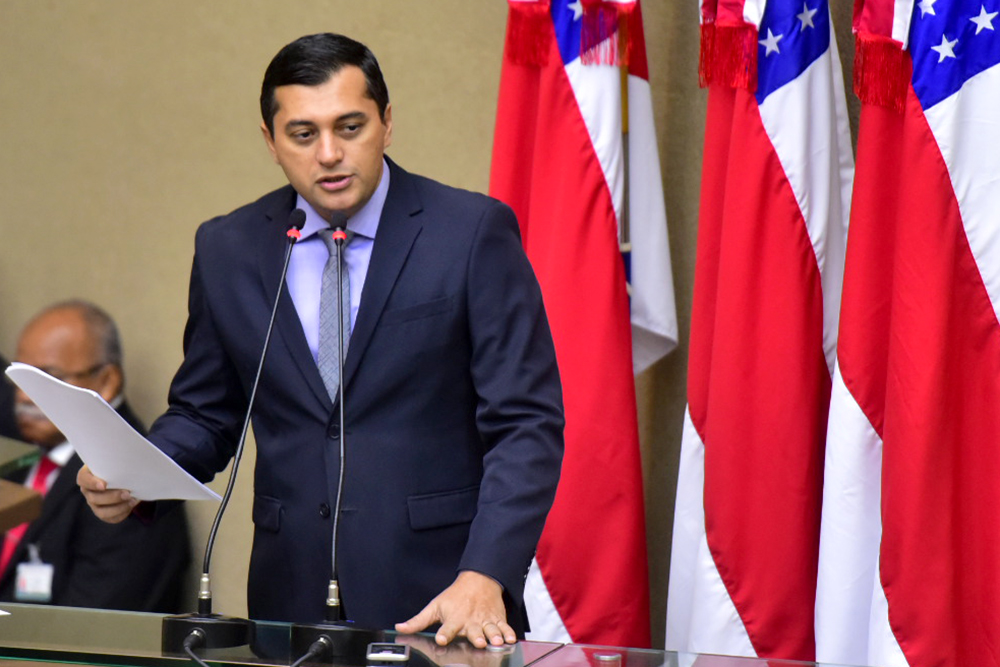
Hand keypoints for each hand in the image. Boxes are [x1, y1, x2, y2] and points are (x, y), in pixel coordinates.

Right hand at [77, 464, 137, 523]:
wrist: (124, 475)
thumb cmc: (117, 464)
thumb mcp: (114, 459)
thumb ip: (116, 458)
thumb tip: (131, 454)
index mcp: (87, 475)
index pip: (83, 479)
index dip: (92, 483)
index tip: (103, 485)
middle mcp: (88, 491)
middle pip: (94, 498)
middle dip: (112, 497)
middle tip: (127, 493)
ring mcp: (95, 504)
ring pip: (102, 512)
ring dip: (119, 507)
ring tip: (133, 500)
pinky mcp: (104, 513)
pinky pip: (111, 518)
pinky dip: (123, 513)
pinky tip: (132, 504)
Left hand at [395, 570, 515, 647]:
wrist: (479, 580)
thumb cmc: (455, 596)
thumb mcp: (435, 606)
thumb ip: (418, 621)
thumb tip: (400, 628)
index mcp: (454, 618)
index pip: (448, 627)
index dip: (444, 633)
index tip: (441, 638)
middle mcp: (470, 621)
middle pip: (473, 630)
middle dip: (476, 636)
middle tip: (478, 641)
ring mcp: (485, 620)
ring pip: (490, 629)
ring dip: (494, 635)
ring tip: (496, 641)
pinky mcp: (497, 619)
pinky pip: (504, 626)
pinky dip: (508, 632)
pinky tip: (510, 638)